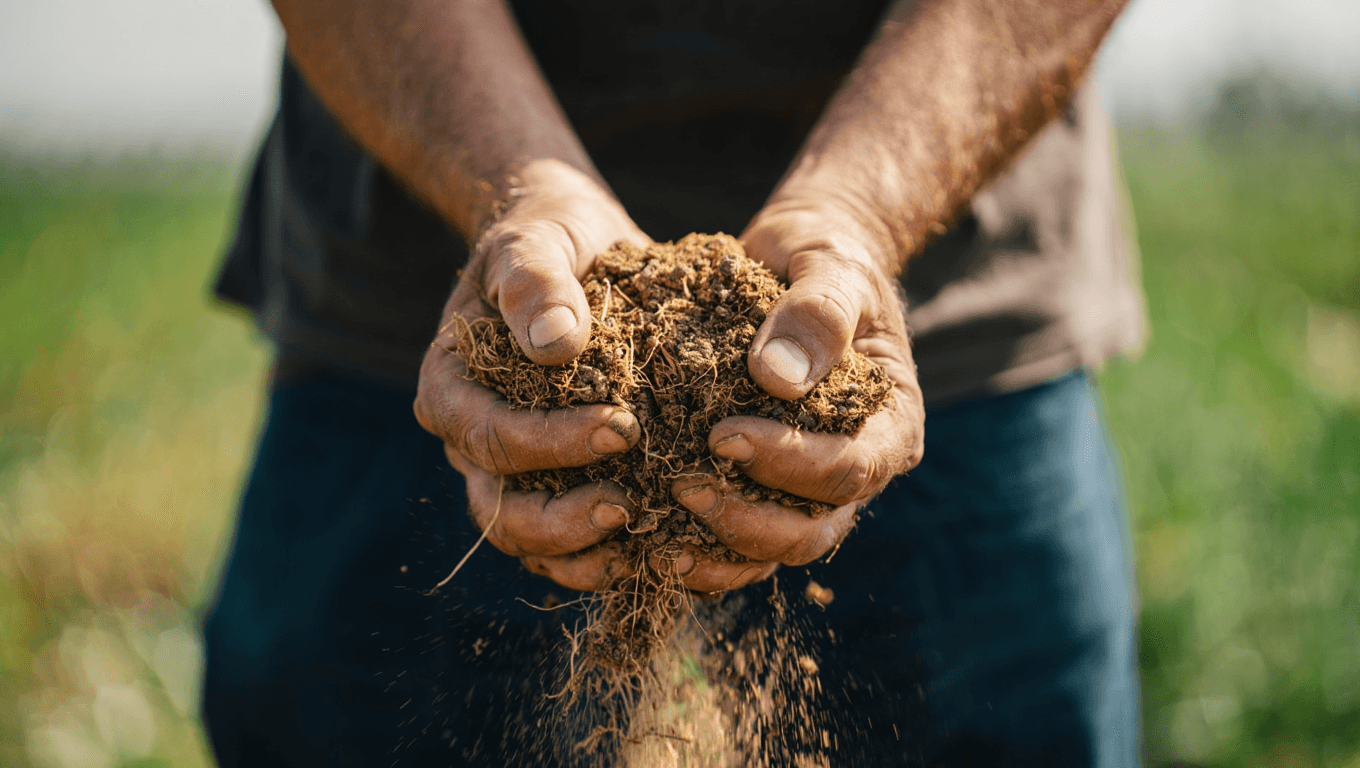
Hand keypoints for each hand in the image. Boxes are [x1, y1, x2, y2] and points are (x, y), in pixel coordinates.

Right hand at [415, 159, 650, 590]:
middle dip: (562, 517)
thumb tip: (555, 343)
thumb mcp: (538, 240)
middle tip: (629, 504)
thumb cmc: (550, 237)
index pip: (488, 435)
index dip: (547, 443)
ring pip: (530, 540)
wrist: (575, 247)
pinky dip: (610, 553)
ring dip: (583, 552)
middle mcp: (472, 440)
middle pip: (499, 508)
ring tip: (645, 539)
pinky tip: (665, 547)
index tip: (621, 425)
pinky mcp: (557, 480)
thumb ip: (535, 281)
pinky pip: (570, 541)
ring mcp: (512, 469)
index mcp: (451, 386)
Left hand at [671, 196, 925, 579]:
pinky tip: (644, 535)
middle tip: (680, 483)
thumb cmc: (820, 256)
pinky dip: (696, 548)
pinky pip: (736, 542)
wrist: (794, 261)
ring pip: (772, 550)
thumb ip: (817, 311)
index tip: (722, 434)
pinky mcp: (765, 490)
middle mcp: (857, 470)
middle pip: (812, 530)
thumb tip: (777, 377)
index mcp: (893, 423)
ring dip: (716, 547)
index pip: (851, 467)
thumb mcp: (829, 264)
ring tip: (654, 523)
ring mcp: (810, 489)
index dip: (790, 461)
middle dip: (746, 518)